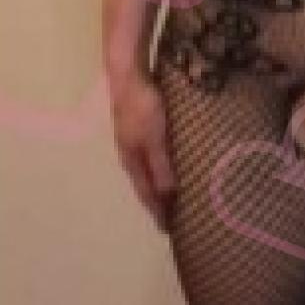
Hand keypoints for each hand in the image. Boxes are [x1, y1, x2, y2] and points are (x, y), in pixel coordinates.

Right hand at [109, 69, 175, 230]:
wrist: (129, 74)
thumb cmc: (143, 107)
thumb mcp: (155, 138)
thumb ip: (161, 165)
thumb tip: (169, 196)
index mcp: (131, 160)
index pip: (146, 193)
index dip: (157, 211)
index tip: (168, 230)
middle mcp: (131, 153)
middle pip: (146, 183)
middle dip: (158, 201)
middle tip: (174, 217)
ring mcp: (134, 138)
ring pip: (149, 167)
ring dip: (160, 182)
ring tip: (175, 193)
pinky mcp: (141, 124)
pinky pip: (153, 151)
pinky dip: (162, 164)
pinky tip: (172, 161)